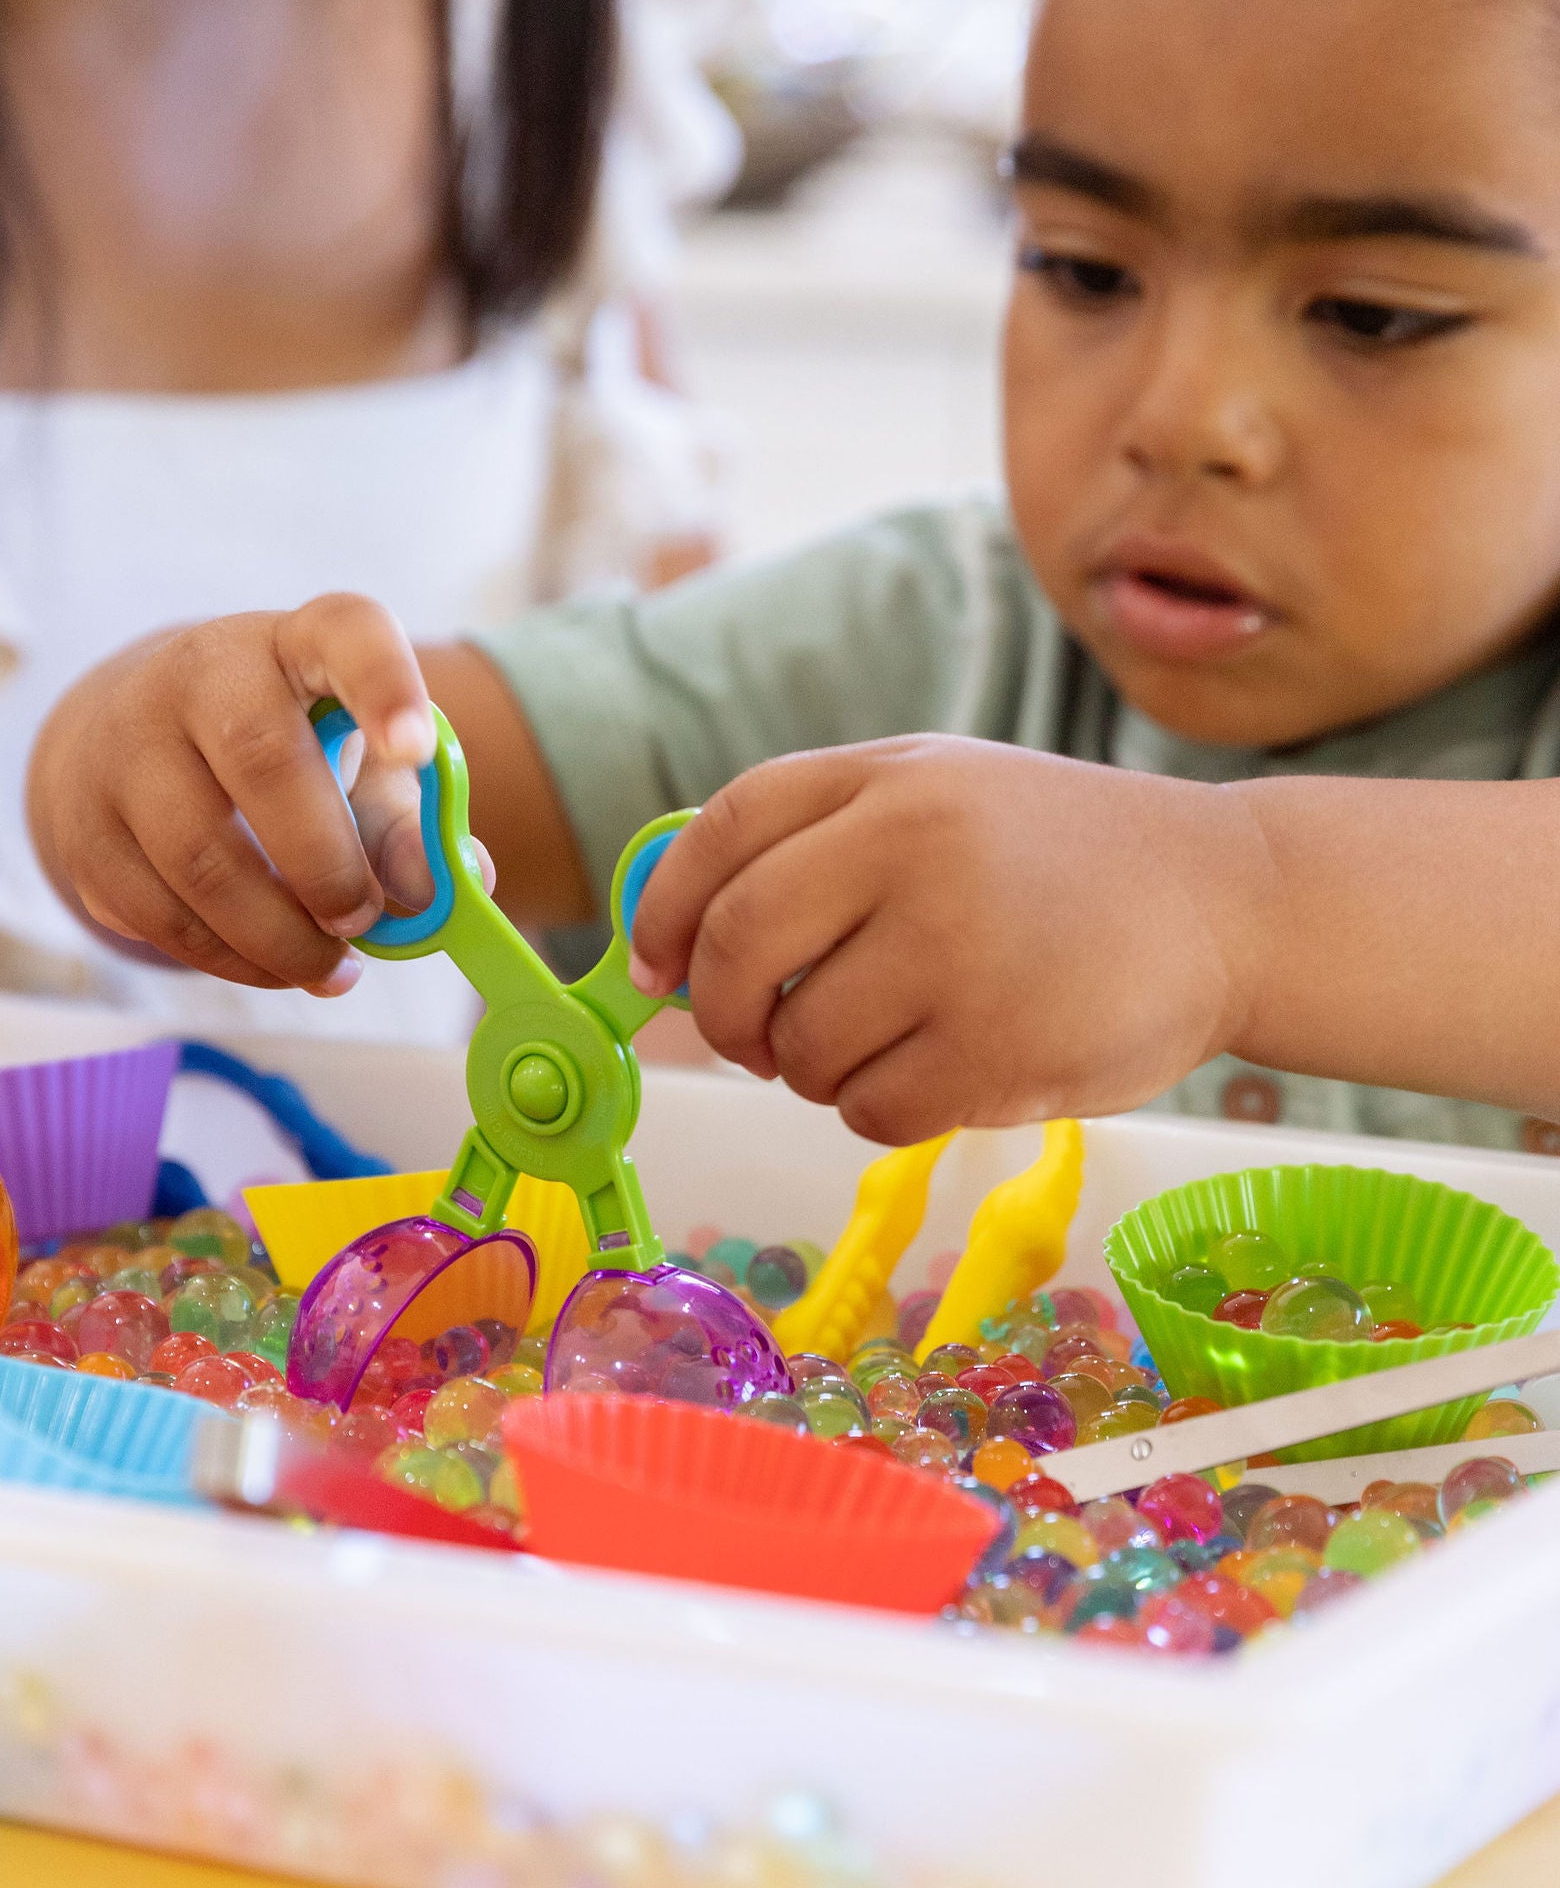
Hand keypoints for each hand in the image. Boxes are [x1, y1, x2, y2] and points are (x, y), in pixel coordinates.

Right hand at [28, 592, 465, 993]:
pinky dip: (230, 961)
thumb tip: (440, 896)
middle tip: (362, 920)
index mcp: (292, 644)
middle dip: (325, 865)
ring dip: (279, 938)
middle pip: (261, 763)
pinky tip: (270, 967)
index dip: (386, 687)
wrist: (132, 739)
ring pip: (201, 861)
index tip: (417, 749)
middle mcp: (200, 675)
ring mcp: (126, 748)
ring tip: (329, 967)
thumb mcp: (355, 765)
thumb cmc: (279, 751)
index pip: (345, 634)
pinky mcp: (85, 830)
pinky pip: (162, 916)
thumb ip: (410, 825)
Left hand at [626, 735, 1275, 1138]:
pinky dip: (881, 1108)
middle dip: (724, 1014)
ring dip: (815, 1070)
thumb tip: (675, 950)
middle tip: (751, 1039)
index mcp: (890, 778)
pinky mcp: (995, 1047)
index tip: (654, 969)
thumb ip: (820, 845)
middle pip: (739, 950)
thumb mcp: (946, 797)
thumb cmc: (1064, 862)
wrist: (1232, 903)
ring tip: (884, 1043)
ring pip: (802, 1047)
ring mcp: (955, 949)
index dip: (664, 911)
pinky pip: (871, 1108)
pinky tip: (940, 1073)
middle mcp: (913, 848)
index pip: (723, 833)